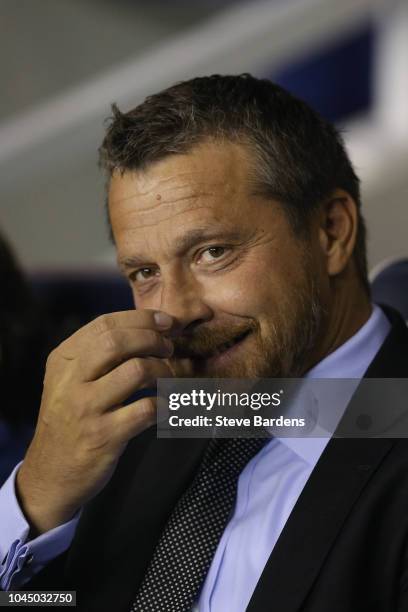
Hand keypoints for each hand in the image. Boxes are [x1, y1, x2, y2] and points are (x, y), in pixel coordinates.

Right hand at [16, 309, 174, 534]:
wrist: (50, 473)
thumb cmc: (70, 419)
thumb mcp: (69, 381)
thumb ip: (97, 355)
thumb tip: (146, 329)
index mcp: (63, 360)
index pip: (104, 324)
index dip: (141, 319)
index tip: (166, 322)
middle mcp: (71, 380)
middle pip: (118, 342)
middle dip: (152, 339)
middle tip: (169, 348)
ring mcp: (87, 408)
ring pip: (136, 371)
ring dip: (164, 371)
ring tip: (170, 378)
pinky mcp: (104, 436)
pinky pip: (146, 409)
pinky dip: (165, 404)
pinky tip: (166, 405)